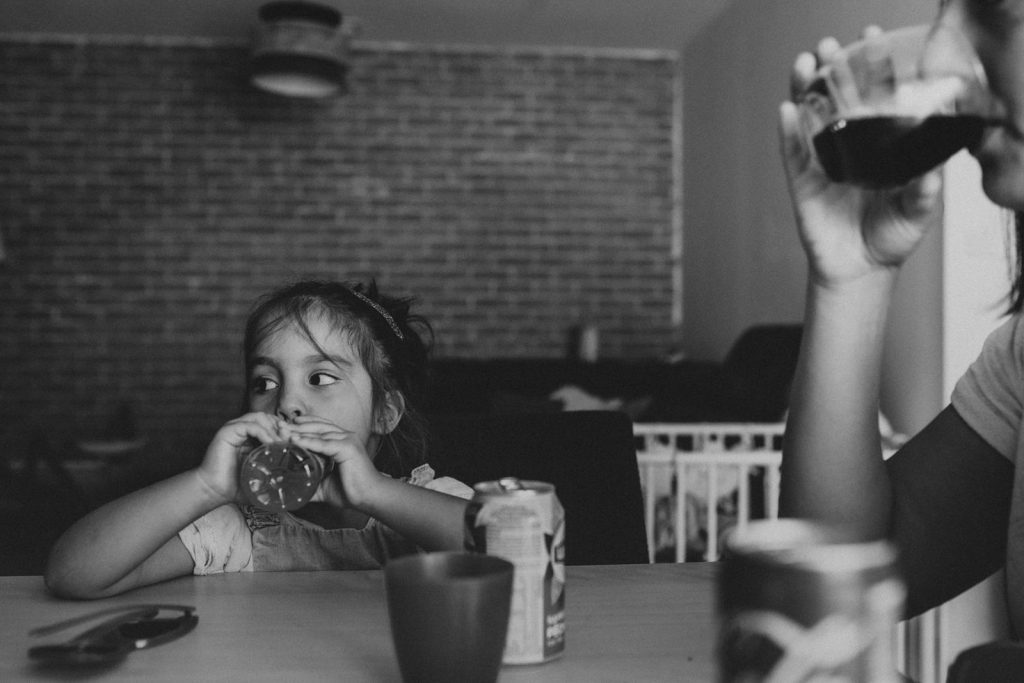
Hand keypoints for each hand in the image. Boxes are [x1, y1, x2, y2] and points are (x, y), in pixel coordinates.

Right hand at [196, 412, 286, 503]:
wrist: (214, 491)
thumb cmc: (236, 485)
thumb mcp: (260, 476)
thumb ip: (274, 474)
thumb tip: (290, 478)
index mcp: (250, 437)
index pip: (272, 424)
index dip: (284, 431)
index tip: (295, 442)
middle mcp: (242, 429)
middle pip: (268, 417)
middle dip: (281, 427)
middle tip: (291, 441)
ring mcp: (234, 428)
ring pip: (260, 417)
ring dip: (274, 429)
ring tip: (281, 444)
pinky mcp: (227, 431)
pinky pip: (250, 425)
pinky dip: (264, 432)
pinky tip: (271, 444)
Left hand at [278, 416, 381, 508]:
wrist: (369, 498)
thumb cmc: (350, 491)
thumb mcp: (324, 484)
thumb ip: (310, 482)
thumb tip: (291, 489)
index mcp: (341, 441)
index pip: (319, 427)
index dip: (302, 425)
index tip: (284, 426)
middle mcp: (345, 436)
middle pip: (317, 426)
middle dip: (296, 425)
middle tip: (278, 426)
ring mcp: (347, 440)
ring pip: (319, 432)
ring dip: (299, 431)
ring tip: (282, 432)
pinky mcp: (348, 448)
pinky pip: (324, 443)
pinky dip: (308, 441)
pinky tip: (295, 440)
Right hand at [778, 32, 943, 287]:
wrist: (861, 269)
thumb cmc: (891, 236)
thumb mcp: (920, 212)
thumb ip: (926, 191)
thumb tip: (935, 170)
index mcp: (878, 146)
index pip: (875, 98)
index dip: (873, 69)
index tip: (872, 40)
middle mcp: (848, 148)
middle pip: (837, 99)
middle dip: (834, 69)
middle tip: (832, 45)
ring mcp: (822, 163)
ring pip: (810, 118)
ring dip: (805, 89)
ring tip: (806, 63)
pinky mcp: (801, 183)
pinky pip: (791, 152)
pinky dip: (788, 130)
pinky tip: (787, 108)